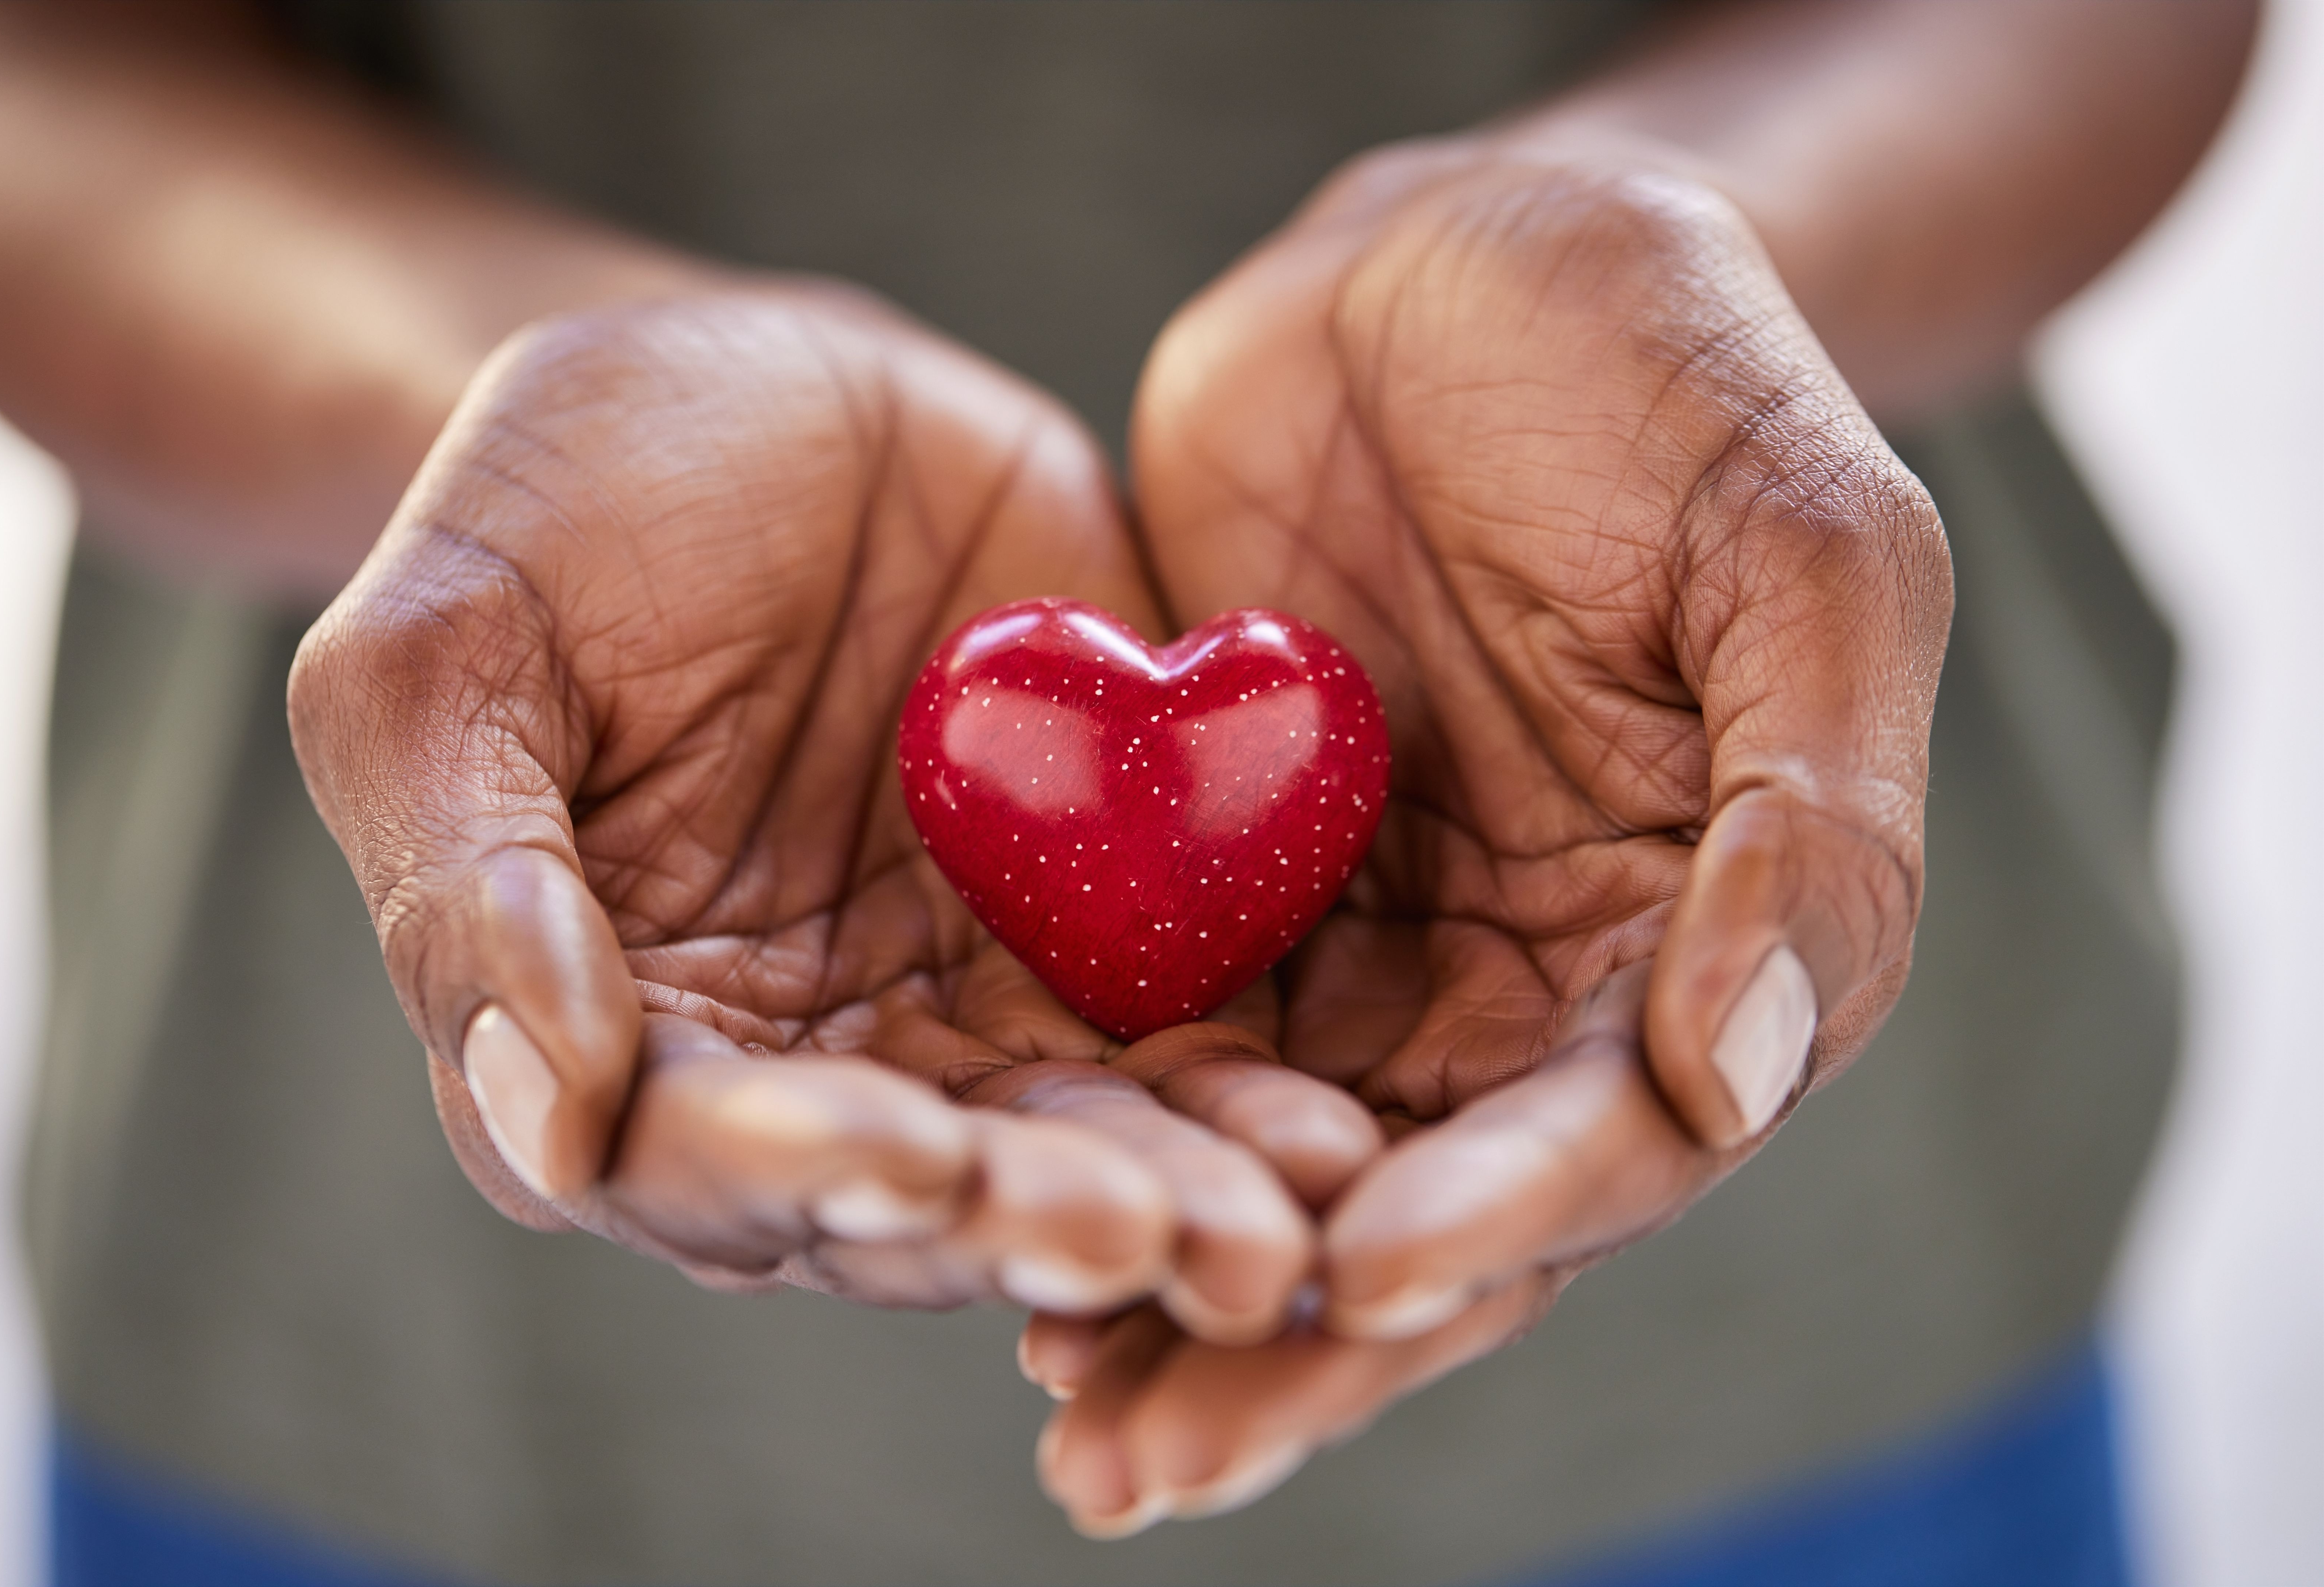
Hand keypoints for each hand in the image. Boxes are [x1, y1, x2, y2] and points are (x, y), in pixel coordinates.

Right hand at [288, 285, 1371, 1336]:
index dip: (793, 1171)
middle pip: (908, 1197)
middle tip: (1145, 1240)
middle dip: (1024, 1221)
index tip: (904, 1155)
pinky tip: (1336, 1138)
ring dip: (1171, 1206)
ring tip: (1273, 1233)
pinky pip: (1182, 1046)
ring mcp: (955, 1015)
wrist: (755, 398)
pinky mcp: (1095, 941)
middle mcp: (794, 1071)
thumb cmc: (553, 511)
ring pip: (1065, 1153)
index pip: (686, 1157)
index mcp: (607, 1039)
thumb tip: (544, 1120)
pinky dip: (1252, 1101)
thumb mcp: (442, 655)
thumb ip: (469, 884)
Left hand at [1033, 134, 1952, 1527]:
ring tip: (1060, 1405)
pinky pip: (1174, 1048)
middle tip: (1147, 1457)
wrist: (1478, 255)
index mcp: (1709, 942)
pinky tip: (997, 1216)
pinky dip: (1103, 1143)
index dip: (1501, 1220)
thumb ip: (1814, 817)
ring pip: (1290, 1169)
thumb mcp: (1806, 553)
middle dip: (1302, 1338)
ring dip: (1178, 1289)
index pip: (1615, 1137)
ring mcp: (1387, 946)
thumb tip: (1744, 1077)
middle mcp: (1543, 983)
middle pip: (1434, 1211)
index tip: (1363, 1278)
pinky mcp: (1244, 885)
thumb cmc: (1681, 373)